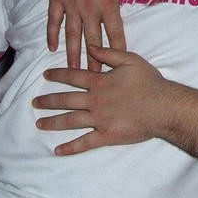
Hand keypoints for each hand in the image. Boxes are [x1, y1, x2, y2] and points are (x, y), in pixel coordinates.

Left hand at [33, 45, 172, 153]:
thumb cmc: (149, 82)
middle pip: (66, 100)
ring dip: (53, 122)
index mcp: (100, 82)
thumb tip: (90, 47)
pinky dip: (70, 147)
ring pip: (70, 121)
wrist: (163, 107)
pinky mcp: (106, 136)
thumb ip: (109, 54)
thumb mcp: (130, 60)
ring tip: (39, 123)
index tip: (45, 76)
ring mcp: (99, 120)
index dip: (58, 75)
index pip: (73, 77)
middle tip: (35, 103)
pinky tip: (58, 150)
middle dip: (48, 101)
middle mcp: (95, 101)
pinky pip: (84, 143)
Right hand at [46, 0, 168, 70]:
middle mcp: (90, 8)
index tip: (119, 70)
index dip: (117, 53)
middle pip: (92, 41)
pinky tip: (52, 47)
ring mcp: (72, 4)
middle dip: (94, 62)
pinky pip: (53, 20)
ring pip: (72, 34)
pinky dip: (52, 34)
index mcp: (109, 4)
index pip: (115, 35)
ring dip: (73, 54)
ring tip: (72, 71)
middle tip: (95, 80)